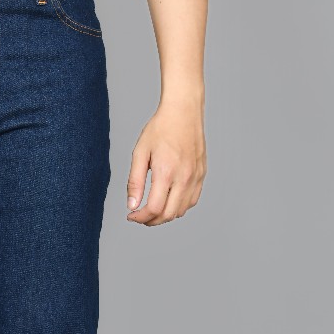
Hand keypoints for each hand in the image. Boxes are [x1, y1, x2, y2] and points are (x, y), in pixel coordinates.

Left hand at [125, 97, 205, 225]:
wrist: (184, 111)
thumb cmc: (160, 129)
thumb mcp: (140, 153)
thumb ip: (135, 182)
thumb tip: (132, 205)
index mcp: (166, 172)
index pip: (154, 209)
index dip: (140, 218)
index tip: (131, 215)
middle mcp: (184, 177)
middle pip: (168, 214)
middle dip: (151, 221)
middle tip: (139, 216)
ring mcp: (196, 177)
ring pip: (181, 211)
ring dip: (165, 216)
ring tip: (152, 209)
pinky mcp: (202, 174)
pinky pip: (192, 200)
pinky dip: (179, 207)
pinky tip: (168, 200)